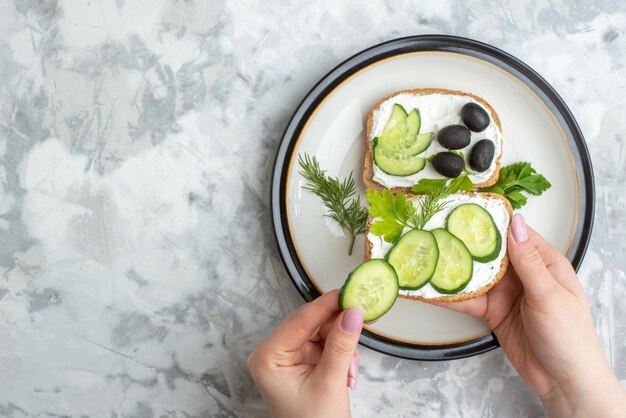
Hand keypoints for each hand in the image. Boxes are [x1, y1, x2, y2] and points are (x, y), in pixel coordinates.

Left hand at [247, 290, 362, 417]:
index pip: (300, 320)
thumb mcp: (330, 383)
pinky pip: (325, 344)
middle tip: (365, 317)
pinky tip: (347, 372)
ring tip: (350, 370)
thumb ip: (341, 345)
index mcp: (268, 357)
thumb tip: (353, 312)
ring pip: (321, 332)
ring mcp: (288, 357)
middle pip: (311, 323)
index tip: (350, 292)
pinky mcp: (301, 362)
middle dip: (339, 328)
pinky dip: (340, 354)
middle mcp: (274, 353)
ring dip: (342, 346)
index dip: (327, 304)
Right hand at [439, 214, 625, 416]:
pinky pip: (468, 300)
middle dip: (465, 243)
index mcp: (544, 263)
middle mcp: (523, 274)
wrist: (563, 381)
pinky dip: (450, 296)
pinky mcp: (493, 312)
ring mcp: (506, 293)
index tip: (466, 209)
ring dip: (453, 269)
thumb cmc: (570, 337)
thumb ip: (528, 261)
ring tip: (427, 258)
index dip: (492, 221)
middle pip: (490, 253)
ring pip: (475, 275)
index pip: (515, 234)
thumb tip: (516, 224)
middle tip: (435, 231)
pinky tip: (432, 290)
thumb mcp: (549, 295)